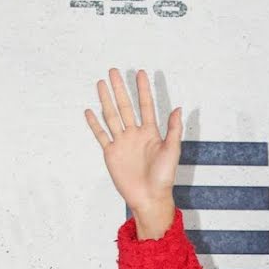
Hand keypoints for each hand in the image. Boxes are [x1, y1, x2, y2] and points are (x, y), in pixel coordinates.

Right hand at [84, 68, 181, 213]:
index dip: (143, 90)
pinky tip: (90, 110)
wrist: (150, 198)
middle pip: (125, 107)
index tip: (140, 73)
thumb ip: (174, 130)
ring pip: (112, 116)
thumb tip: (178, 108)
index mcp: (150, 133)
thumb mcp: (172, 152)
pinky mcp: (111, 154)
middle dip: (120, 89)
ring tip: (101, 83)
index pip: (145, 106)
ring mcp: (122, 143)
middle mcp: (135, 135)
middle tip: (113, 70)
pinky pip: (101, 135)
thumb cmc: (164, 178)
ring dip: (106, 100)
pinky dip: (95, 124)